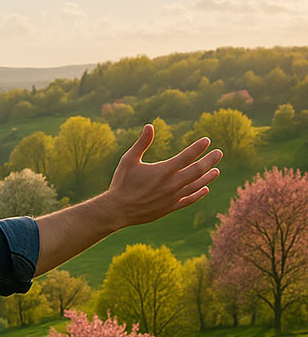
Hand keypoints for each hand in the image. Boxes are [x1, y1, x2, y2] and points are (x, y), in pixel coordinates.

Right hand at [99, 124, 222, 228]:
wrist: (117, 210)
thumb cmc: (121, 183)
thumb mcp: (128, 160)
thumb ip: (141, 143)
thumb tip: (150, 126)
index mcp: (162, 171)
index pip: (187, 156)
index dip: (198, 147)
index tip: (207, 141)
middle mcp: (171, 184)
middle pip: (197, 170)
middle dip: (209, 160)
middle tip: (219, 153)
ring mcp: (172, 197)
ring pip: (196, 185)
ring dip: (208, 177)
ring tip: (216, 170)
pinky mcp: (170, 207)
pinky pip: (189, 200)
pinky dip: (199, 194)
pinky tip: (205, 188)